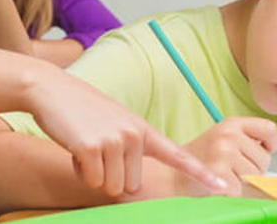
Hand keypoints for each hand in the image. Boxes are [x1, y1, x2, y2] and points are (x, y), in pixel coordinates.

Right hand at [26, 71, 230, 197]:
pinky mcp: (92, 147)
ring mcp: (114, 140)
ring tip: (86, 145)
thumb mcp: (115, 122)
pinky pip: (92, 181)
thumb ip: (130, 147)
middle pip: (131, 186)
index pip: (178, 155)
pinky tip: (75, 147)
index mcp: (143, 130)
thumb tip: (128, 186)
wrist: (51, 89)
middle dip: (110, 177)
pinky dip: (80, 171)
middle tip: (96, 149)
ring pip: (111, 187)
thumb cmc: (82, 111)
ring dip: (94, 175)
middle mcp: (134, 135)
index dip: (201, 173)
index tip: (225, 185)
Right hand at [174, 117, 276, 196]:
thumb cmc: (200, 159)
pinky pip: (240, 189)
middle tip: (231, 167)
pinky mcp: (219, 172)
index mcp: (232, 123)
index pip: (269, 129)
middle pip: (264, 158)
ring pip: (254, 176)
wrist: (172, 175)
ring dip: (240, 181)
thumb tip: (269, 150)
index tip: (265, 150)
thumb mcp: (223, 138)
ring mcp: (224, 153)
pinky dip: (230, 191)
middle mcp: (229, 135)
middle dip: (252, 168)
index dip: (271, 144)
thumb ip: (246, 140)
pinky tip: (217, 183)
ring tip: (222, 174)